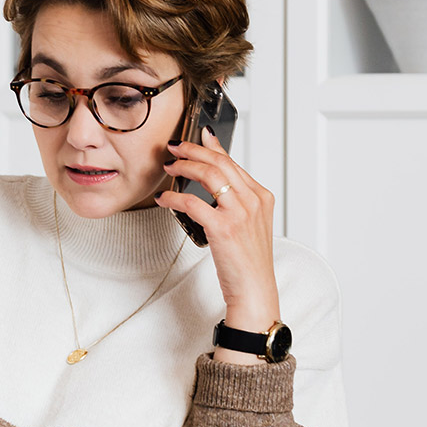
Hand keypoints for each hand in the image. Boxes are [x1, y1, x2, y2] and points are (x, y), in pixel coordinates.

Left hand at [156, 127, 281, 363]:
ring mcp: (240, 213)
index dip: (212, 147)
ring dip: (184, 167)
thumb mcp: (248, 224)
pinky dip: (174, 197)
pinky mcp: (224, 228)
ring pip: (209, 176)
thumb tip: (212, 183)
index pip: (233, 162)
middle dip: (193, 150)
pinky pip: (192, 203)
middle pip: (220, 163)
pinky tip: (164, 199)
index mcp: (262, 196)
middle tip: (173, 147)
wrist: (254, 289)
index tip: (198, 136)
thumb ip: (235, 201)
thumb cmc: (248, 260)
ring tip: (168, 167)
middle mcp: (254, 200)